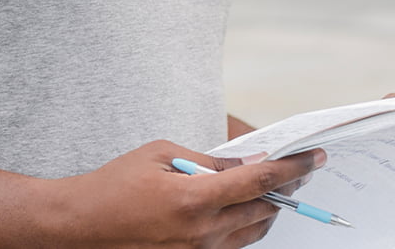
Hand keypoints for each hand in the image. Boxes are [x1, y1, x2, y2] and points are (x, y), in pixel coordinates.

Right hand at [47, 140, 323, 247]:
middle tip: (296, 169)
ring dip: (268, 209)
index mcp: (194, 199)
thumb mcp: (160, 155)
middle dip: (285, 188)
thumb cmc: (113, 186)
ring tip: (270, 188)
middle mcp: (201, 232)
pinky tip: (241, 209)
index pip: (260, 181)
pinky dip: (245, 226)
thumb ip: (208, 160)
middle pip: (264, 209)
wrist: (80, 226)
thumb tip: (245, 163)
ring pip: (254, 232)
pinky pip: (233, 245)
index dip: (292, 168)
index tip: (313, 158)